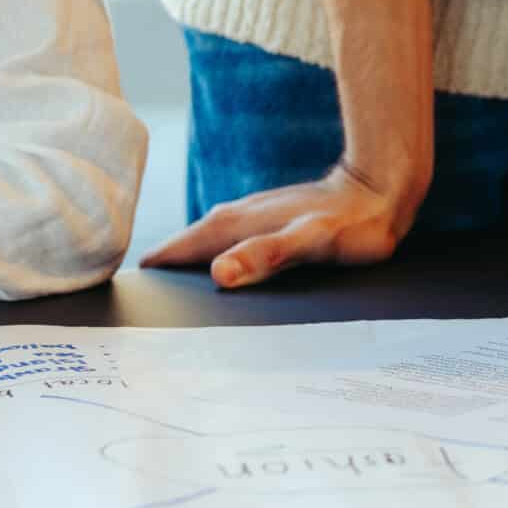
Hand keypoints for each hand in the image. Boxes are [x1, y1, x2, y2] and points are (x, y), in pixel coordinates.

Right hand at [144, 161, 411, 288]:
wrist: (380, 190)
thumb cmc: (348, 223)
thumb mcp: (308, 243)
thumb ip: (263, 257)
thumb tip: (218, 274)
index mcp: (230, 224)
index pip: (173, 251)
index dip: (149, 277)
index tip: (127, 306)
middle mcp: (231, 218)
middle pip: (181, 251)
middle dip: (160, 279)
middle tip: (142, 317)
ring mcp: (246, 218)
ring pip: (201, 248)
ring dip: (182, 271)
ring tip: (167, 304)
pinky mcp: (263, 222)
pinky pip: (224, 246)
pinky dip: (210, 264)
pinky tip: (216, 280)